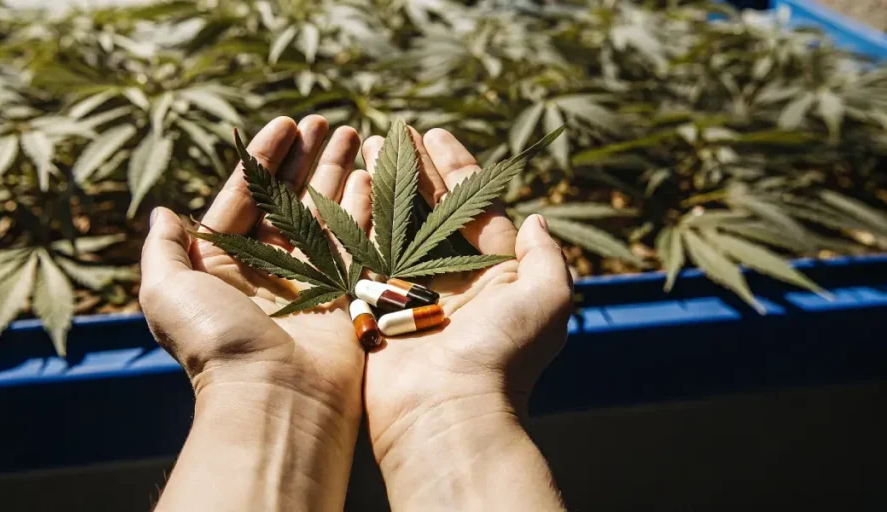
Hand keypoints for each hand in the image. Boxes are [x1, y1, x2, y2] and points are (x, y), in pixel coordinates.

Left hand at [140, 116, 369, 510]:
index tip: (285, 123)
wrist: (273, 397)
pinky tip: (370, 174)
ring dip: (337, 173)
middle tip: (324, 121)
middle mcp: (267, 272)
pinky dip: (363, 207)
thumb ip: (162, 250)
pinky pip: (356, 241)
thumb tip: (161, 212)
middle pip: (288, 200)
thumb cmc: (216, 344)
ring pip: (324, 214)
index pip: (245, 197)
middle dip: (305, 159)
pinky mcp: (345, 296)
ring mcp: (309, 283)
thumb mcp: (167, 292)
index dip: (263, 158)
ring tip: (351, 134)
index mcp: (223, 266)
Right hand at [360, 128, 571, 509]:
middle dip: (413, 169)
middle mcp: (449, 278)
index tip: (435, 133)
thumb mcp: (548, 300)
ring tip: (366, 147)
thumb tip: (538, 218)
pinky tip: (343, 186)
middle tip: (394, 133)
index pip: (472, 205)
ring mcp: (408, 292)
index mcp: (491, 273)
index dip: (455, 166)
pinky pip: (363, 253)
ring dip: (382, 185)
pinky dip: (354, 219)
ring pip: (393, 224)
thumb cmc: (503, 357)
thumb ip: (546, 256)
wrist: (447, 414)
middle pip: (429, 209)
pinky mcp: (372, 307)